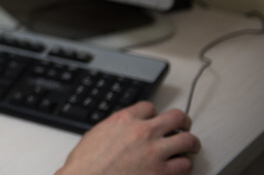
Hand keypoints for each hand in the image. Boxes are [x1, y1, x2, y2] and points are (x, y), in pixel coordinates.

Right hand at [57, 101, 200, 174]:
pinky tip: (180, 168)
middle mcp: (143, 132)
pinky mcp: (162, 173)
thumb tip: (124, 130)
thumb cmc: (86, 164)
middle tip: (183, 127)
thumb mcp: (96, 135)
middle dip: (182, 122)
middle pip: (176, 117)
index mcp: (124, 120)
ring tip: (189, 149)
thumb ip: (116, 128)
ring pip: (188, 141)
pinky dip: (184, 166)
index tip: (154, 120)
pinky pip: (186, 166)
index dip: (153, 114)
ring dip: (189, 145)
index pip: (149, 107)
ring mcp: (155, 152)